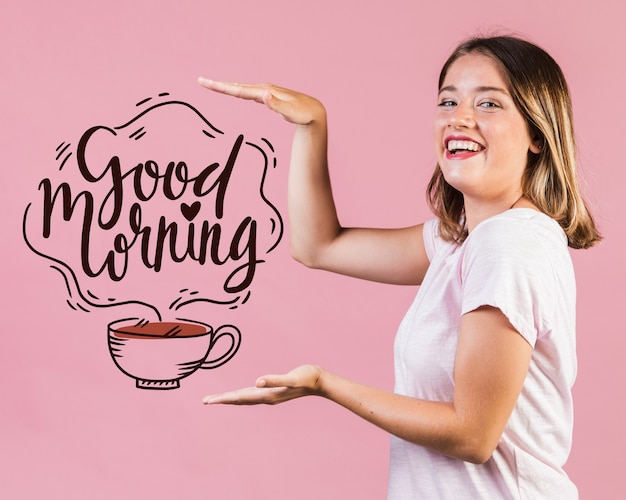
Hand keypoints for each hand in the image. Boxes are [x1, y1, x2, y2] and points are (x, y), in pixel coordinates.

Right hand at [197, 78, 325, 125]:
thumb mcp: (291, 113)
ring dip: (227, 87)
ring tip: (212, 85)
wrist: (314, 112)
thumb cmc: (304, 115)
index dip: (223, 88)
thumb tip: (264, 96)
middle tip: (202, 81)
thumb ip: (278, 105)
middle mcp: (264, 90)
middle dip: (219, 85)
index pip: (240, 90)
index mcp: (266, 92)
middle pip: (237, 87)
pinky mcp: (268, 98)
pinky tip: (233, 92)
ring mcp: (266, 93)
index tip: (207, 84)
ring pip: (242, 89)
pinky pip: (249, 94)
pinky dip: (238, 92)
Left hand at [202, 364, 322, 405]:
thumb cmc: (307, 377)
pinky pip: (251, 394)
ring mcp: (269, 395)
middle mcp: (265, 397)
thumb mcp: (291, 377)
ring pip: (244, 398)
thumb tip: (257, 381)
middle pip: (238, 400)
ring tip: (216, 399)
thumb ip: (275, 379)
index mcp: (266, 394)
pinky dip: (241, 394)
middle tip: (204, 401)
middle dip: (221, 400)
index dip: (223, 399)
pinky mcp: (272, 390)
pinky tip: (239, 393)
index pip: (240, 397)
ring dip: (229, 399)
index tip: (208, 401)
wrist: (319, 381)